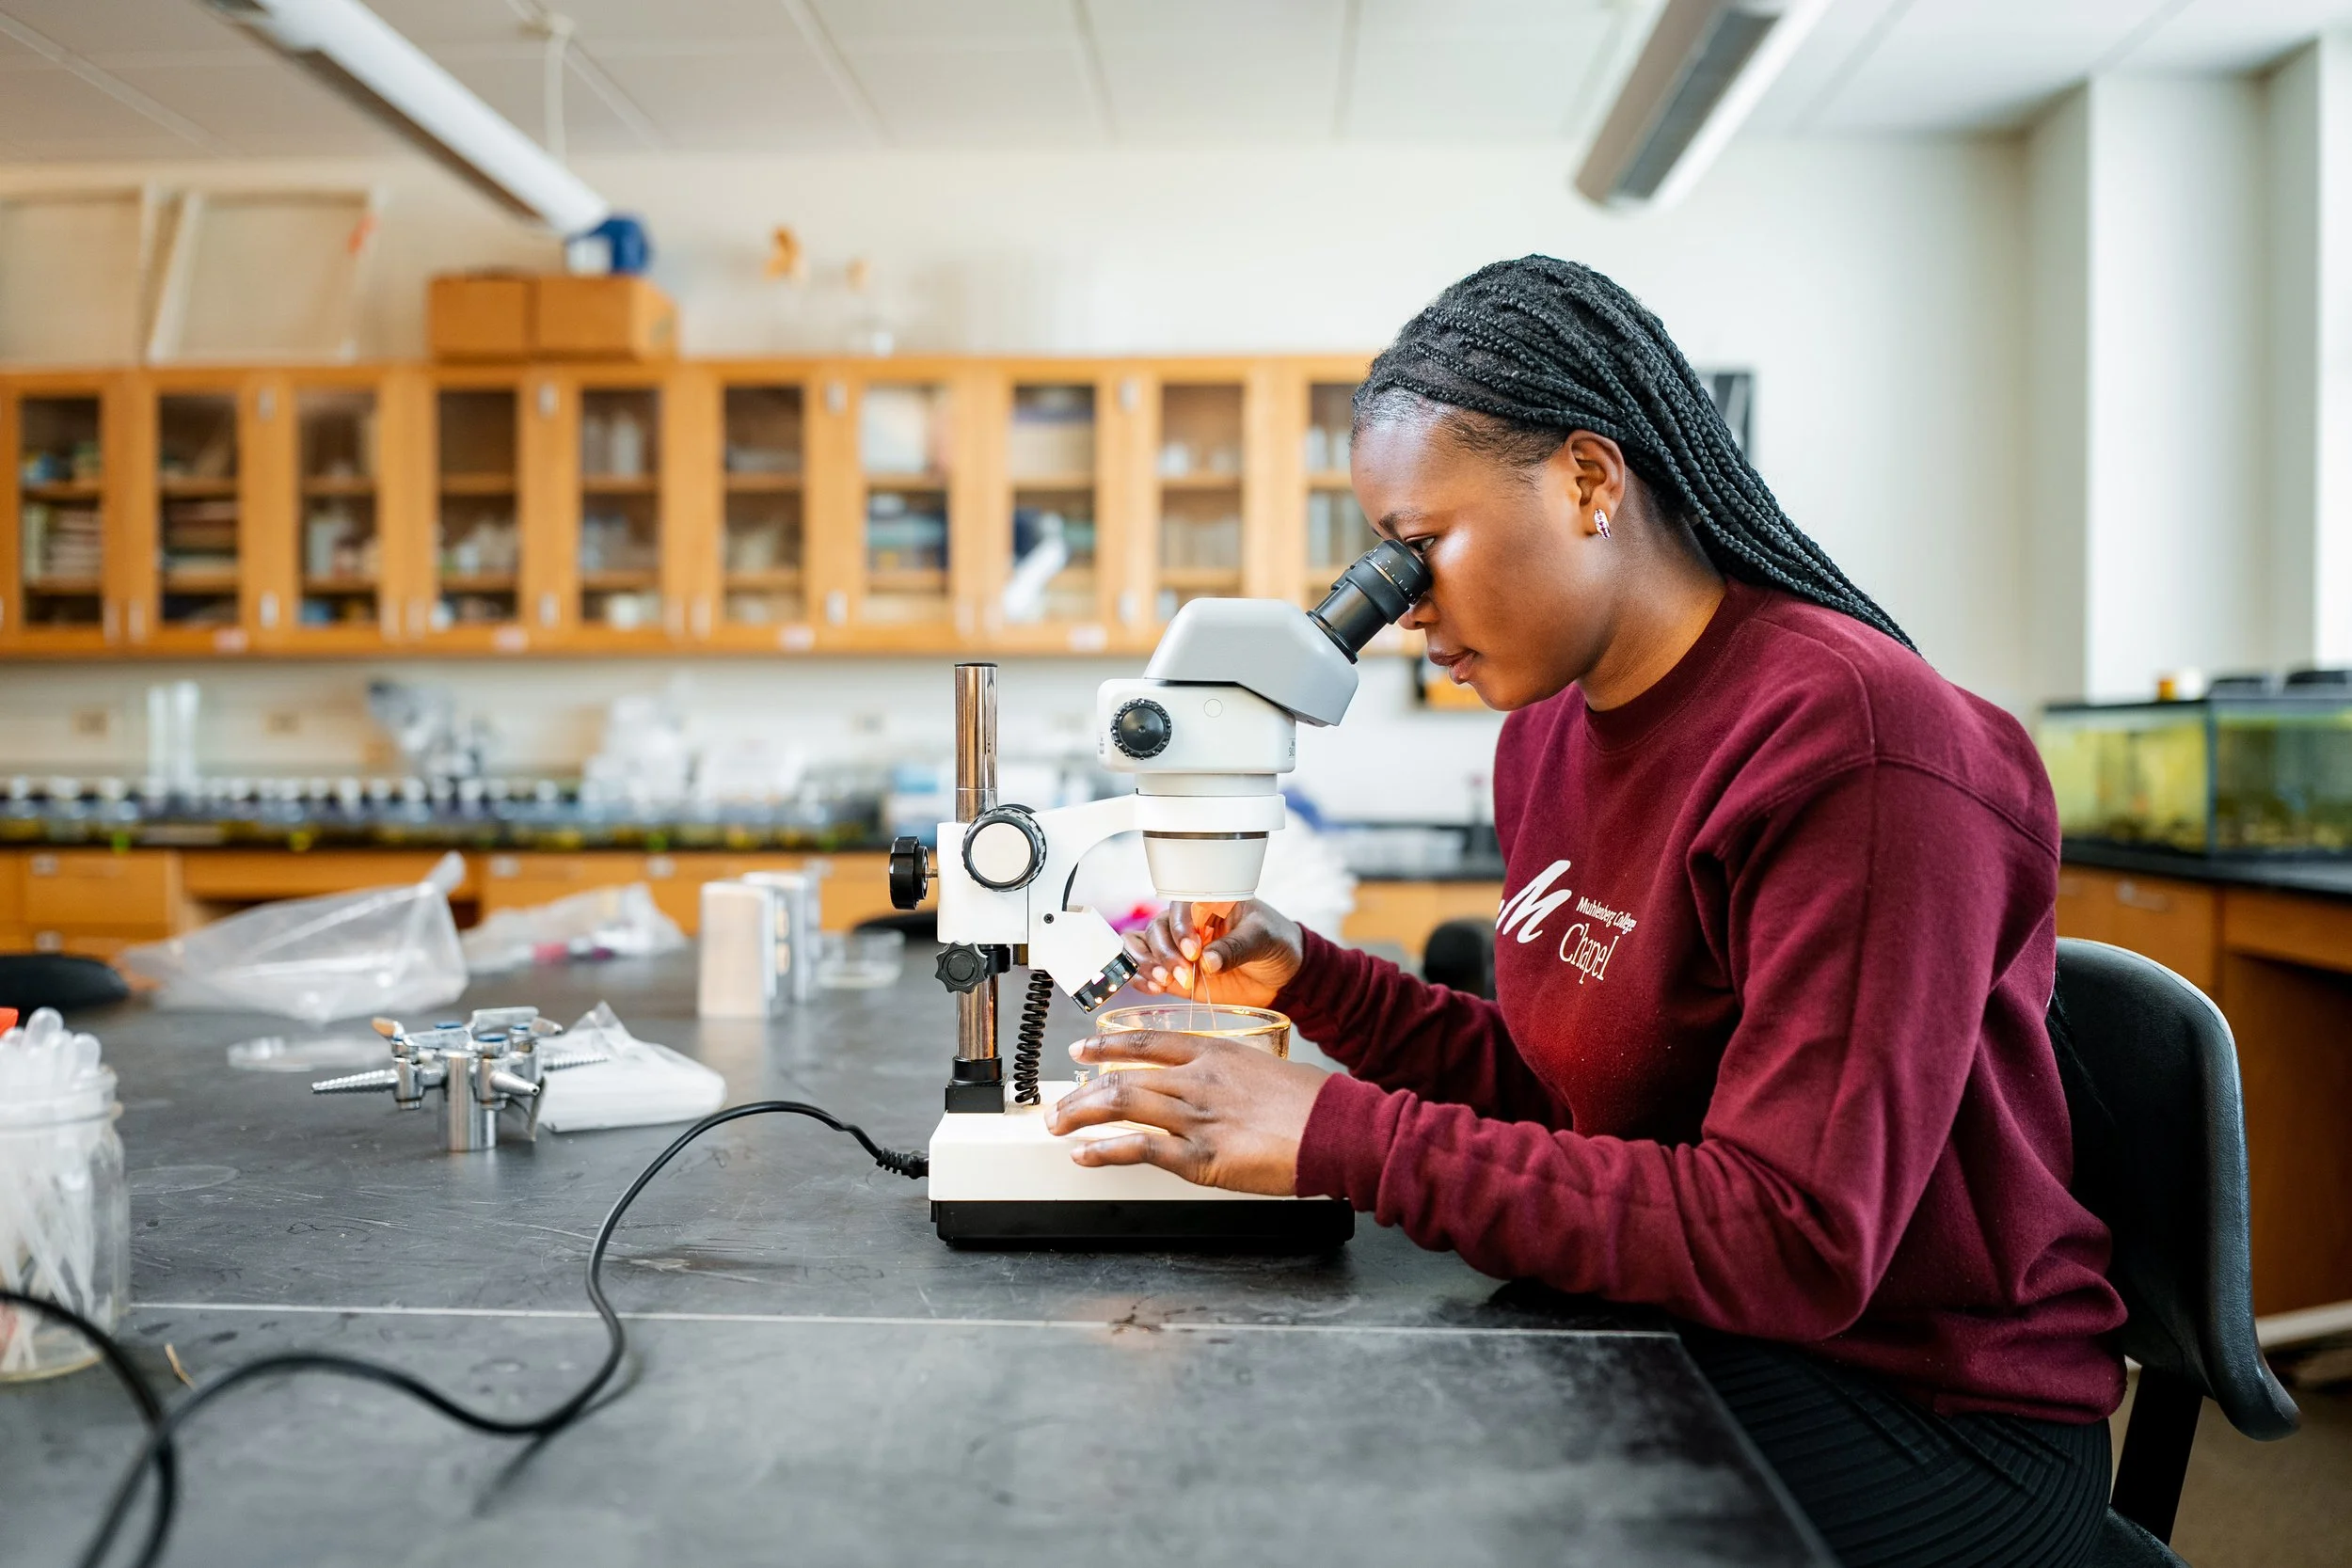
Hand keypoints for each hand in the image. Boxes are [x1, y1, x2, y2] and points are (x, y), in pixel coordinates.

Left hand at [1046, 1031, 1327, 1195]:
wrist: (1338, 1128)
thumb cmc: (1313, 1104)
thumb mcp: (1264, 1070)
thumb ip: (1228, 1077)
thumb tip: (1211, 1091)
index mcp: (1215, 1052)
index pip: (1146, 1041)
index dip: (1107, 1046)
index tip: (1083, 1052)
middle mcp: (1197, 1078)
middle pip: (1122, 1076)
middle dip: (1081, 1092)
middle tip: (1058, 1105)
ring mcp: (1196, 1115)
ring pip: (1121, 1104)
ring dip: (1080, 1117)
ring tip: (1058, 1127)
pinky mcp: (1201, 1155)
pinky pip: (1139, 1149)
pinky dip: (1104, 1151)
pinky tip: (1084, 1155)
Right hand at [1123, 899, 1303, 1008]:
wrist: (1284, 976)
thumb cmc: (1277, 944)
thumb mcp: (1264, 939)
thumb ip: (1236, 947)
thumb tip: (1207, 961)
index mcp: (1210, 903)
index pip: (1181, 906)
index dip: (1180, 927)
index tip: (1194, 951)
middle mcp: (1189, 923)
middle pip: (1158, 928)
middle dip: (1165, 952)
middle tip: (1184, 975)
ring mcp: (1179, 949)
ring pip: (1145, 946)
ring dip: (1147, 963)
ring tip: (1163, 982)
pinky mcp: (1176, 973)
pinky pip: (1146, 969)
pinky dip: (1141, 976)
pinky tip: (1153, 987)